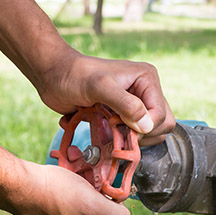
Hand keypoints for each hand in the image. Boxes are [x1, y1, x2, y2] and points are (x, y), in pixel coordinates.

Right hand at [12, 162, 130, 214]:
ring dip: (92, 212)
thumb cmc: (55, 190)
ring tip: (76, 199)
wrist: (24, 191)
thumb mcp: (91, 198)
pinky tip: (68, 205)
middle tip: (87, 194)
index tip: (100, 191)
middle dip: (103, 207)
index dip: (113, 200)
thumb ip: (115, 212)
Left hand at [37, 51, 175, 145]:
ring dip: (126, 139)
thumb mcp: (101, 87)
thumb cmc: (75, 75)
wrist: (54, 75)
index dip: (145, 128)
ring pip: (145, 135)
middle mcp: (144, 93)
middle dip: (140, 135)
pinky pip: (127, 136)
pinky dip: (115, 139)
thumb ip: (126, 105)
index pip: (162, 116)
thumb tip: (147, 126)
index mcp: (147, 80)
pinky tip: (99, 130)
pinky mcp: (119, 117)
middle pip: (159, 127)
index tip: (122, 128)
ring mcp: (132, 106)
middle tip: (116, 131)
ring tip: (106, 130)